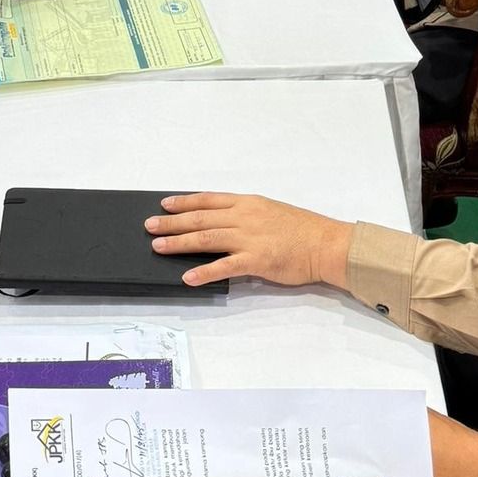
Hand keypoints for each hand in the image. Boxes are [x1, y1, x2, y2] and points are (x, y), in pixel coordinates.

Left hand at [146, 192, 351, 289]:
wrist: (327, 244)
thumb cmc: (304, 230)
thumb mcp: (271, 211)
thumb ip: (247, 216)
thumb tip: (222, 222)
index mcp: (248, 203)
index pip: (208, 199)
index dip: (184, 202)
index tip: (165, 204)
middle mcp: (245, 217)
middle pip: (201, 218)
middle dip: (172, 222)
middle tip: (150, 226)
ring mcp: (249, 238)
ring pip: (207, 238)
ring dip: (180, 243)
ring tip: (158, 247)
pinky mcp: (256, 260)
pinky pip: (224, 266)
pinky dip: (204, 272)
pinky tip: (187, 277)